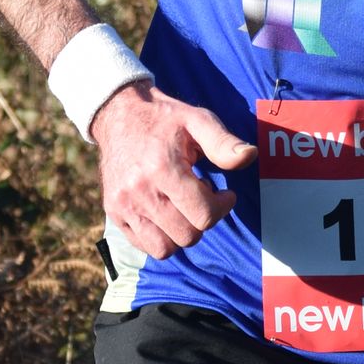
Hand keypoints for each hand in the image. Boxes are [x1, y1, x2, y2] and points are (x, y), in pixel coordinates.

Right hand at [90, 83, 256, 257]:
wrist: (118, 115)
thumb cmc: (165, 119)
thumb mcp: (198, 120)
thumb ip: (224, 142)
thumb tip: (250, 156)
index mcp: (162, 168)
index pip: (203, 214)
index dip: (223, 206)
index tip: (224, 193)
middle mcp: (139, 191)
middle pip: (187, 235)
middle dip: (204, 220)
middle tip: (203, 197)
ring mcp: (123, 205)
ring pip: (164, 248)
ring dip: (183, 233)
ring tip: (184, 208)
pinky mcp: (114, 213)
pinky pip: (144, 246)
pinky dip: (162, 238)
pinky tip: (168, 214)